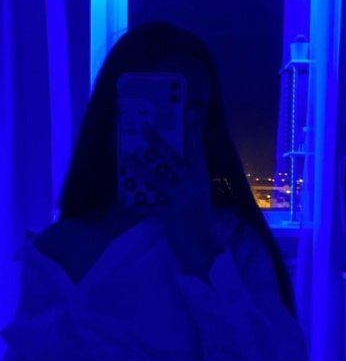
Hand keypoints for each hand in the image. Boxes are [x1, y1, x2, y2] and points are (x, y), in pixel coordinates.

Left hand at [127, 118, 220, 276]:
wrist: (205, 246)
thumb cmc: (202, 219)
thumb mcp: (200, 195)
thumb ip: (190, 180)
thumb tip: (178, 164)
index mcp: (201, 179)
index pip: (199, 152)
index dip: (194, 134)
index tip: (190, 115)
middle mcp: (192, 185)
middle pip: (174, 160)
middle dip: (159, 143)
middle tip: (145, 127)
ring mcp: (180, 199)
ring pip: (157, 179)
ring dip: (140, 167)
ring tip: (126, 156)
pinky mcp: (169, 215)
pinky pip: (149, 207)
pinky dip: (137, 205)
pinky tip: (125, 200)